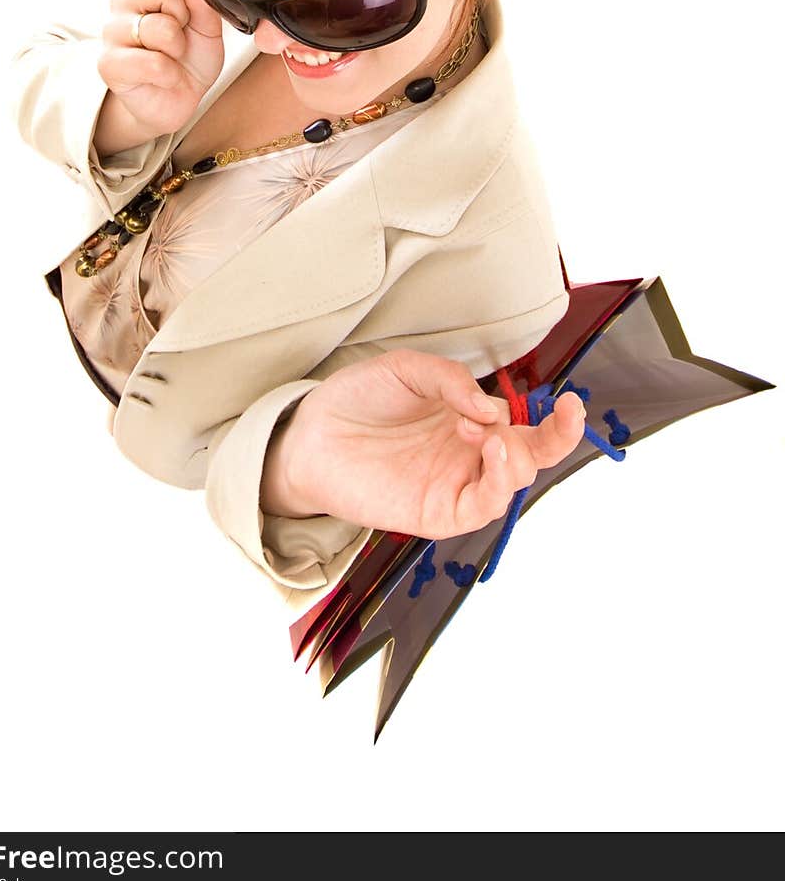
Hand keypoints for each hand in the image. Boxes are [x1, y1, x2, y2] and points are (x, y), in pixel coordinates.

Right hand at [97, 0, 223, 137]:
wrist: (173, 102)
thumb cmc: (188, 59)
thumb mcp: (207, 28)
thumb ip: (203, 0)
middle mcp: (124, 2)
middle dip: (182, 12)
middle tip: (181, 33)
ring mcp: (113, 32)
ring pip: (159, 27)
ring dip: (178, 48)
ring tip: (172, 58)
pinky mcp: (109, 63)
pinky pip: (153, 61)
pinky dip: (170, 73)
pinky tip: (166, 77)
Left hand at [277, 348, 586, 538]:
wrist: (310, 433)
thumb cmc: (358, 399)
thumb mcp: (408, 369)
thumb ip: (452, 381)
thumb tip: (494, 410)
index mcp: (471, 419)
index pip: (526, 424)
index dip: (554, 417)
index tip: (570, 400)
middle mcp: (470, 453)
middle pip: (532, 455)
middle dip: (556, 437)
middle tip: (564, 414)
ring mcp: (456, 483)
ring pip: (513, 482)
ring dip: (519, 457)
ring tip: (496, 434)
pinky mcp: (437, 511)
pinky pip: (481, 506)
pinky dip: (498, 482)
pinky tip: (489, 449)